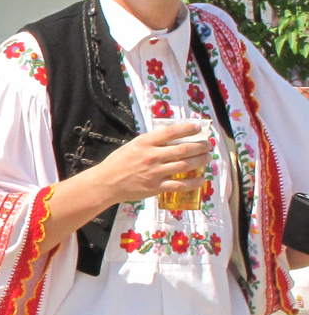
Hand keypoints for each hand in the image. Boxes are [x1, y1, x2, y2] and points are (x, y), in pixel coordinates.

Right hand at [96, 121, 211, 203]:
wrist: (106, 183)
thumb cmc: (117, 163)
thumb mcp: (131, 146)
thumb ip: (149, 142)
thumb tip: (169, 137)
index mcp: (144, 143)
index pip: (171, 132)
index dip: (187, 129)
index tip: (198, 128)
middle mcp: (152, 156)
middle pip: (183, 149)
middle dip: (200, 146)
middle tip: (208, 145)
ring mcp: (155, 172)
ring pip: (185, 165)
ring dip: (200, 161)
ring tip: (207, 157)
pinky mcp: (156, 187)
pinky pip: (180, 185)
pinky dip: (193, 183)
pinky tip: (201, 180)